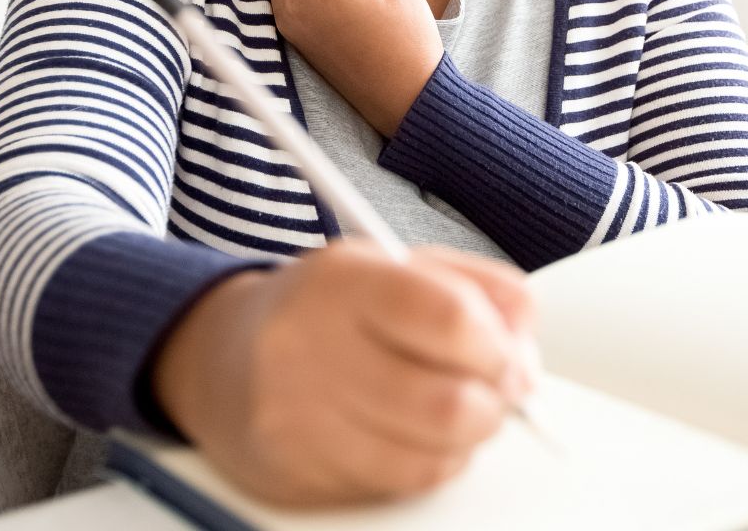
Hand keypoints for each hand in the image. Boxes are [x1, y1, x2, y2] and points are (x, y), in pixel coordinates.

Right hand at [151, 241, 537, 506]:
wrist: (222, 356)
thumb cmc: (322, 305)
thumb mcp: (392, 264)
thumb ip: (471, 284)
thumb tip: (526, 331)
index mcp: (341, 280)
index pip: (447, 318)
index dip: (499, 346)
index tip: (512, 355)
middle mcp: (310, 348)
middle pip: (447, 403)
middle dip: (494, 401)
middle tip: (499, 387)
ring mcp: (298, 419)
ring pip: (430, 455)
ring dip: (466, 436)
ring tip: (456, 405)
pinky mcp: (296, 475)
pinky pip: (400, 484)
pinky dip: (429, 462)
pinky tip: (416, 432)